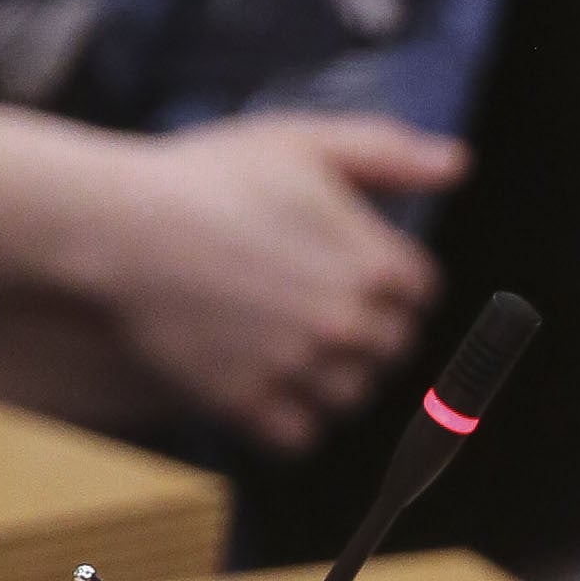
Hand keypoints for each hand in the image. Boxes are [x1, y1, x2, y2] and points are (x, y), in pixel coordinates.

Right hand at [88, 113, 465, 449]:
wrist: (122, 229)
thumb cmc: (211, 177)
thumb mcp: (307, 142)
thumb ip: (390, 154)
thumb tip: (457, 166)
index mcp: (374, 265)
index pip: (422, 294)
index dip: (392, 280)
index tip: (360, 270)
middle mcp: (347, 326)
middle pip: (393, 350)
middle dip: (370, 330)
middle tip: (325, 308)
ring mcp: (298, 370)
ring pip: (351, 398)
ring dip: (336, 377)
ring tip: (299, 347)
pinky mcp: (247, 404)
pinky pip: (301, 437)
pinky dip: (293, 419)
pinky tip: (271, 385)